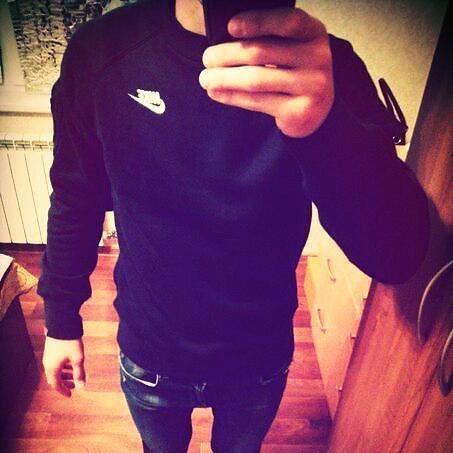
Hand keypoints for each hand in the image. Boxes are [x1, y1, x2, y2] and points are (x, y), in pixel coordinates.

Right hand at [42, 335, 85, 397]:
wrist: (62, 324)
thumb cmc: (70, 342)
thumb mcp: (77, 358)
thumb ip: (79, 373)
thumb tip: (81, 386)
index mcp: (52, 368)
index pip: (56, 385)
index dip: (63, 391)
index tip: (70, 395)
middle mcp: (47, 363)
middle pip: (55, 378)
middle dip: (64, 382)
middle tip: (74, 384)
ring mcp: (48, 355)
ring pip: (55, 369)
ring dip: (65, 373)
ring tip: (75, 373)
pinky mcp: (51, 349)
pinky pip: (55, 362)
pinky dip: (63, 366)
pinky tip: (72, 362)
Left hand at [199, 7, 333, 137]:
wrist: (316, 109)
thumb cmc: (295, 71)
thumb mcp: (290, 47)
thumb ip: (268, 39)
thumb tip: (225, 36)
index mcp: (314, 33)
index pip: (288, 21)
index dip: (258, 21)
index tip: (230, 27)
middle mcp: (318, 58)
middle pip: (262, 52)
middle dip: (227, 55)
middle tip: (206, 58)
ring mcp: (312, 86)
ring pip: (256, 80)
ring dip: (224, 78)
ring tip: (205, 78)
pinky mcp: (300, 111)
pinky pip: (257, 102)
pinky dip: (232, 97)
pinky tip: (217, 93)